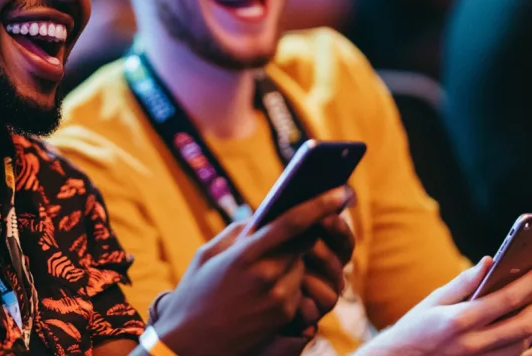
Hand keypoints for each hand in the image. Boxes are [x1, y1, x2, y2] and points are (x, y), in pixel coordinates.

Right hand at [152, 186, 353, 355]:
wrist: (191, 344)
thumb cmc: (194, 293)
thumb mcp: (208, 255)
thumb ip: (238, 233)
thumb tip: (264, 217)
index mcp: (245, 256)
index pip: (292, 224)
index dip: (320, 205)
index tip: (341, 191)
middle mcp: (266, 277)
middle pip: (303, 243)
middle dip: (302, 234)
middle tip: (298, 226)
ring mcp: (279, 299)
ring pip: (301, 265)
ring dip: (291, 260)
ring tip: (260, 269)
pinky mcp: (285, 316)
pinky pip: (297, 288)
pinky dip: (287, 281)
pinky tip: (261, 289)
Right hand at [357, 258, 531, 355]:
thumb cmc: (416, 326)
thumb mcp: (434, 299)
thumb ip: (463, 282)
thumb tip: (489, 261)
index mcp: (459, 320)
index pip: (506, 298)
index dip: (531, 281)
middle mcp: (473, 343)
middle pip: (523, 324)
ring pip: (522, 342)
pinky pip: (514, 354)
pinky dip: (524, 337)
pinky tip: (524, 323)